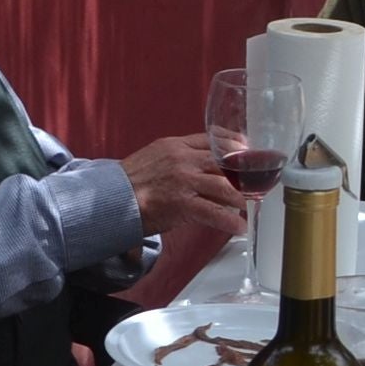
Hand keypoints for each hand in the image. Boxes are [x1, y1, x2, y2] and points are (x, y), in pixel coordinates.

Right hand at [122, 135, 247, 248]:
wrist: (109, 198)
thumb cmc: (131, 181)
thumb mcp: (155, 156)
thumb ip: (179, 157)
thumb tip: (202, 165)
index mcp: (176, 145)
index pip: (213, 139)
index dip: (235, 145)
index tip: (248, 151)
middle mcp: (182, 159)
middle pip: (225, 161)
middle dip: (245, 173)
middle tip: (256, 183)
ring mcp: (183, 181)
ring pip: (224, 186)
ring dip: (241, 198)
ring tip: (248, 206)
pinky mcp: (181, 203)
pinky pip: (213, 212)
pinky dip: (230, 221)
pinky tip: (238, 226)